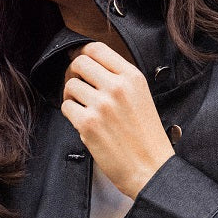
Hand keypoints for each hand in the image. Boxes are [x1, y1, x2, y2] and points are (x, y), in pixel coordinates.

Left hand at [61, 40, 175, 199]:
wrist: (151, 169)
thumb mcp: (141, 97)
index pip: (97, 49)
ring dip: (71, 96)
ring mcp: (101, 105)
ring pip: (70, 85)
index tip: (80, 64)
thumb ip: (120, 80)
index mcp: (132, 77)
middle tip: (77, 86)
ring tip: (81, 108)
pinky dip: (70, 114)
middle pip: (79, 63)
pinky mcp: (88, 124)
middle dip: (73, 73)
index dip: (83, 54)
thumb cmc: (147, 138)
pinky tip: (82, 122)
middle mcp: (116, 86)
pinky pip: (66, 107)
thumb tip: (91, 67)